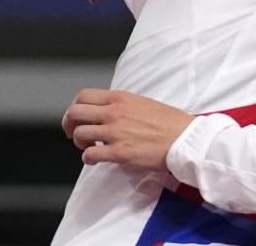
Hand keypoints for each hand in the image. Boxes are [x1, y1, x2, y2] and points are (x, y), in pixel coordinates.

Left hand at [62, 88, 193, 169]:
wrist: (185, 139)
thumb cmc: (170, 123)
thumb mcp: (143, 103)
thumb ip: (122, 105)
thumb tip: (106, 113)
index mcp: (121, 99)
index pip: (83, 96)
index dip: (74, 107)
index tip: (77, 117)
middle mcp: (115, 113)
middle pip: (75, 113)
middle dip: (69, 125)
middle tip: (74, 133)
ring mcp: (116, 132)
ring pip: (79, 134)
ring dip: (80, 143)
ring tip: (90, 147)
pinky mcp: (119, 152)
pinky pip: (90, 155)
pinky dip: (88, 158)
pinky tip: (96, 159)